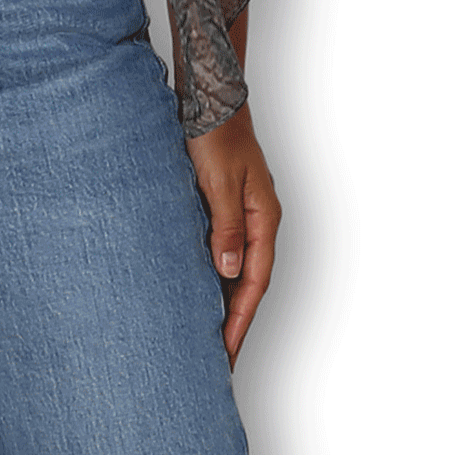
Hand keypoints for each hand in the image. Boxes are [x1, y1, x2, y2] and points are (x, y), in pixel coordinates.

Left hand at [184, 100, 279, 369]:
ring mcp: (240, 213)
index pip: (253, 284)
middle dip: (233, 322)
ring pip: (232, 268)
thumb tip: (230, 271)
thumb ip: (227, 226)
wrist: (209, 95)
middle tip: (214, 359)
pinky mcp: (220, 204)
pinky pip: (219, 249)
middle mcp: (256, 220)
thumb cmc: (216, 132)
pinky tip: (192, 287)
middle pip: (246, 282)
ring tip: (202, 335)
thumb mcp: (220, 182)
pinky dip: (209, 273)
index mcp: (263, 219)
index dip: (239, 322)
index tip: (226, 355)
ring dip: (220, 300)